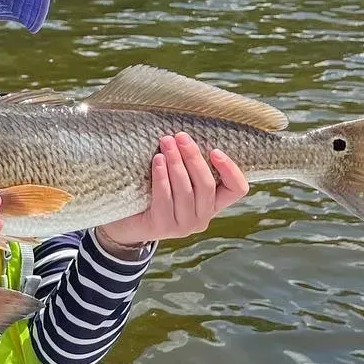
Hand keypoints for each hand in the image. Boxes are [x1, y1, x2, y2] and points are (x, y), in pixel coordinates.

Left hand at [96, 134, 248, 249]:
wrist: (126, 223)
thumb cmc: (154, 194)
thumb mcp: (178, 180)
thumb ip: (189, 167)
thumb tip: (187, 136)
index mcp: (213, 205)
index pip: (237, 189)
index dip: (231, 169)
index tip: (215, 150)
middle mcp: (203, 218)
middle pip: (206, 184)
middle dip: (193, 157)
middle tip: (180, 137)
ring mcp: (184, 226)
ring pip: (185, 190)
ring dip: (176, 163)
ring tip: (166, 143)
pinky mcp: (163, 227)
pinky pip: (164, 198)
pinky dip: (162, 177)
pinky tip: (157, 160)